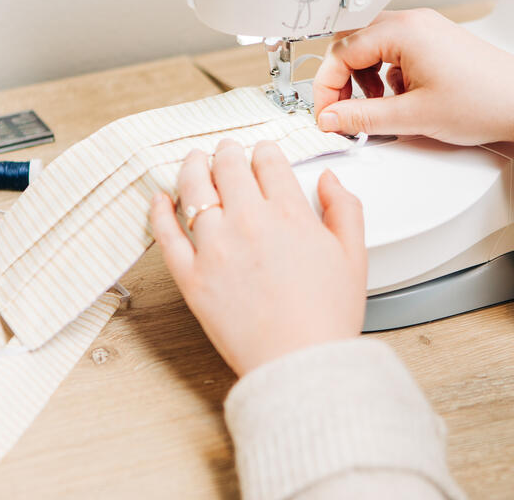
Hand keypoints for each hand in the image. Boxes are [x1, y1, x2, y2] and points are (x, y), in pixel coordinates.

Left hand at [149, 139, 366, 376]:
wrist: (300, 363)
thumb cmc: (327, 318)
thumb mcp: (354, 256)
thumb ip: (345, 210)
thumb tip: (329, 180)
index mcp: (289, 215)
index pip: (269, 161)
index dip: (264, 150)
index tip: (261, 152)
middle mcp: (248, 223)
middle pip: (229, 167)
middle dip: (228, 151)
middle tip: (226, 150)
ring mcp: (215, 248)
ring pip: (194, 189)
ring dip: (193, 167)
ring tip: (194, 161)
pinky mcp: (191, 277)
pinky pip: (167, 235)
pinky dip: (160, 211)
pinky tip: (161, 200)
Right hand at [312, 9, 513, 156]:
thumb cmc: (485, 102)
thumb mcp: (412, 116)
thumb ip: (362, 117)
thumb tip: (330, 117)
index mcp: (403, 31)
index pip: (341, 53)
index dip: (326, 87)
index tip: (326, 115)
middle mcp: (414, 23)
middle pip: (355, 47)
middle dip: (344, 83)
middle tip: (345, 114)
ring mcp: (427, 32)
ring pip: (375, 51)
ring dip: (366, 82)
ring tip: (379, 110)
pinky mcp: (438, 45)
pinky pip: (396, 56)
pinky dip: (388, 80)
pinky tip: (402, 103)